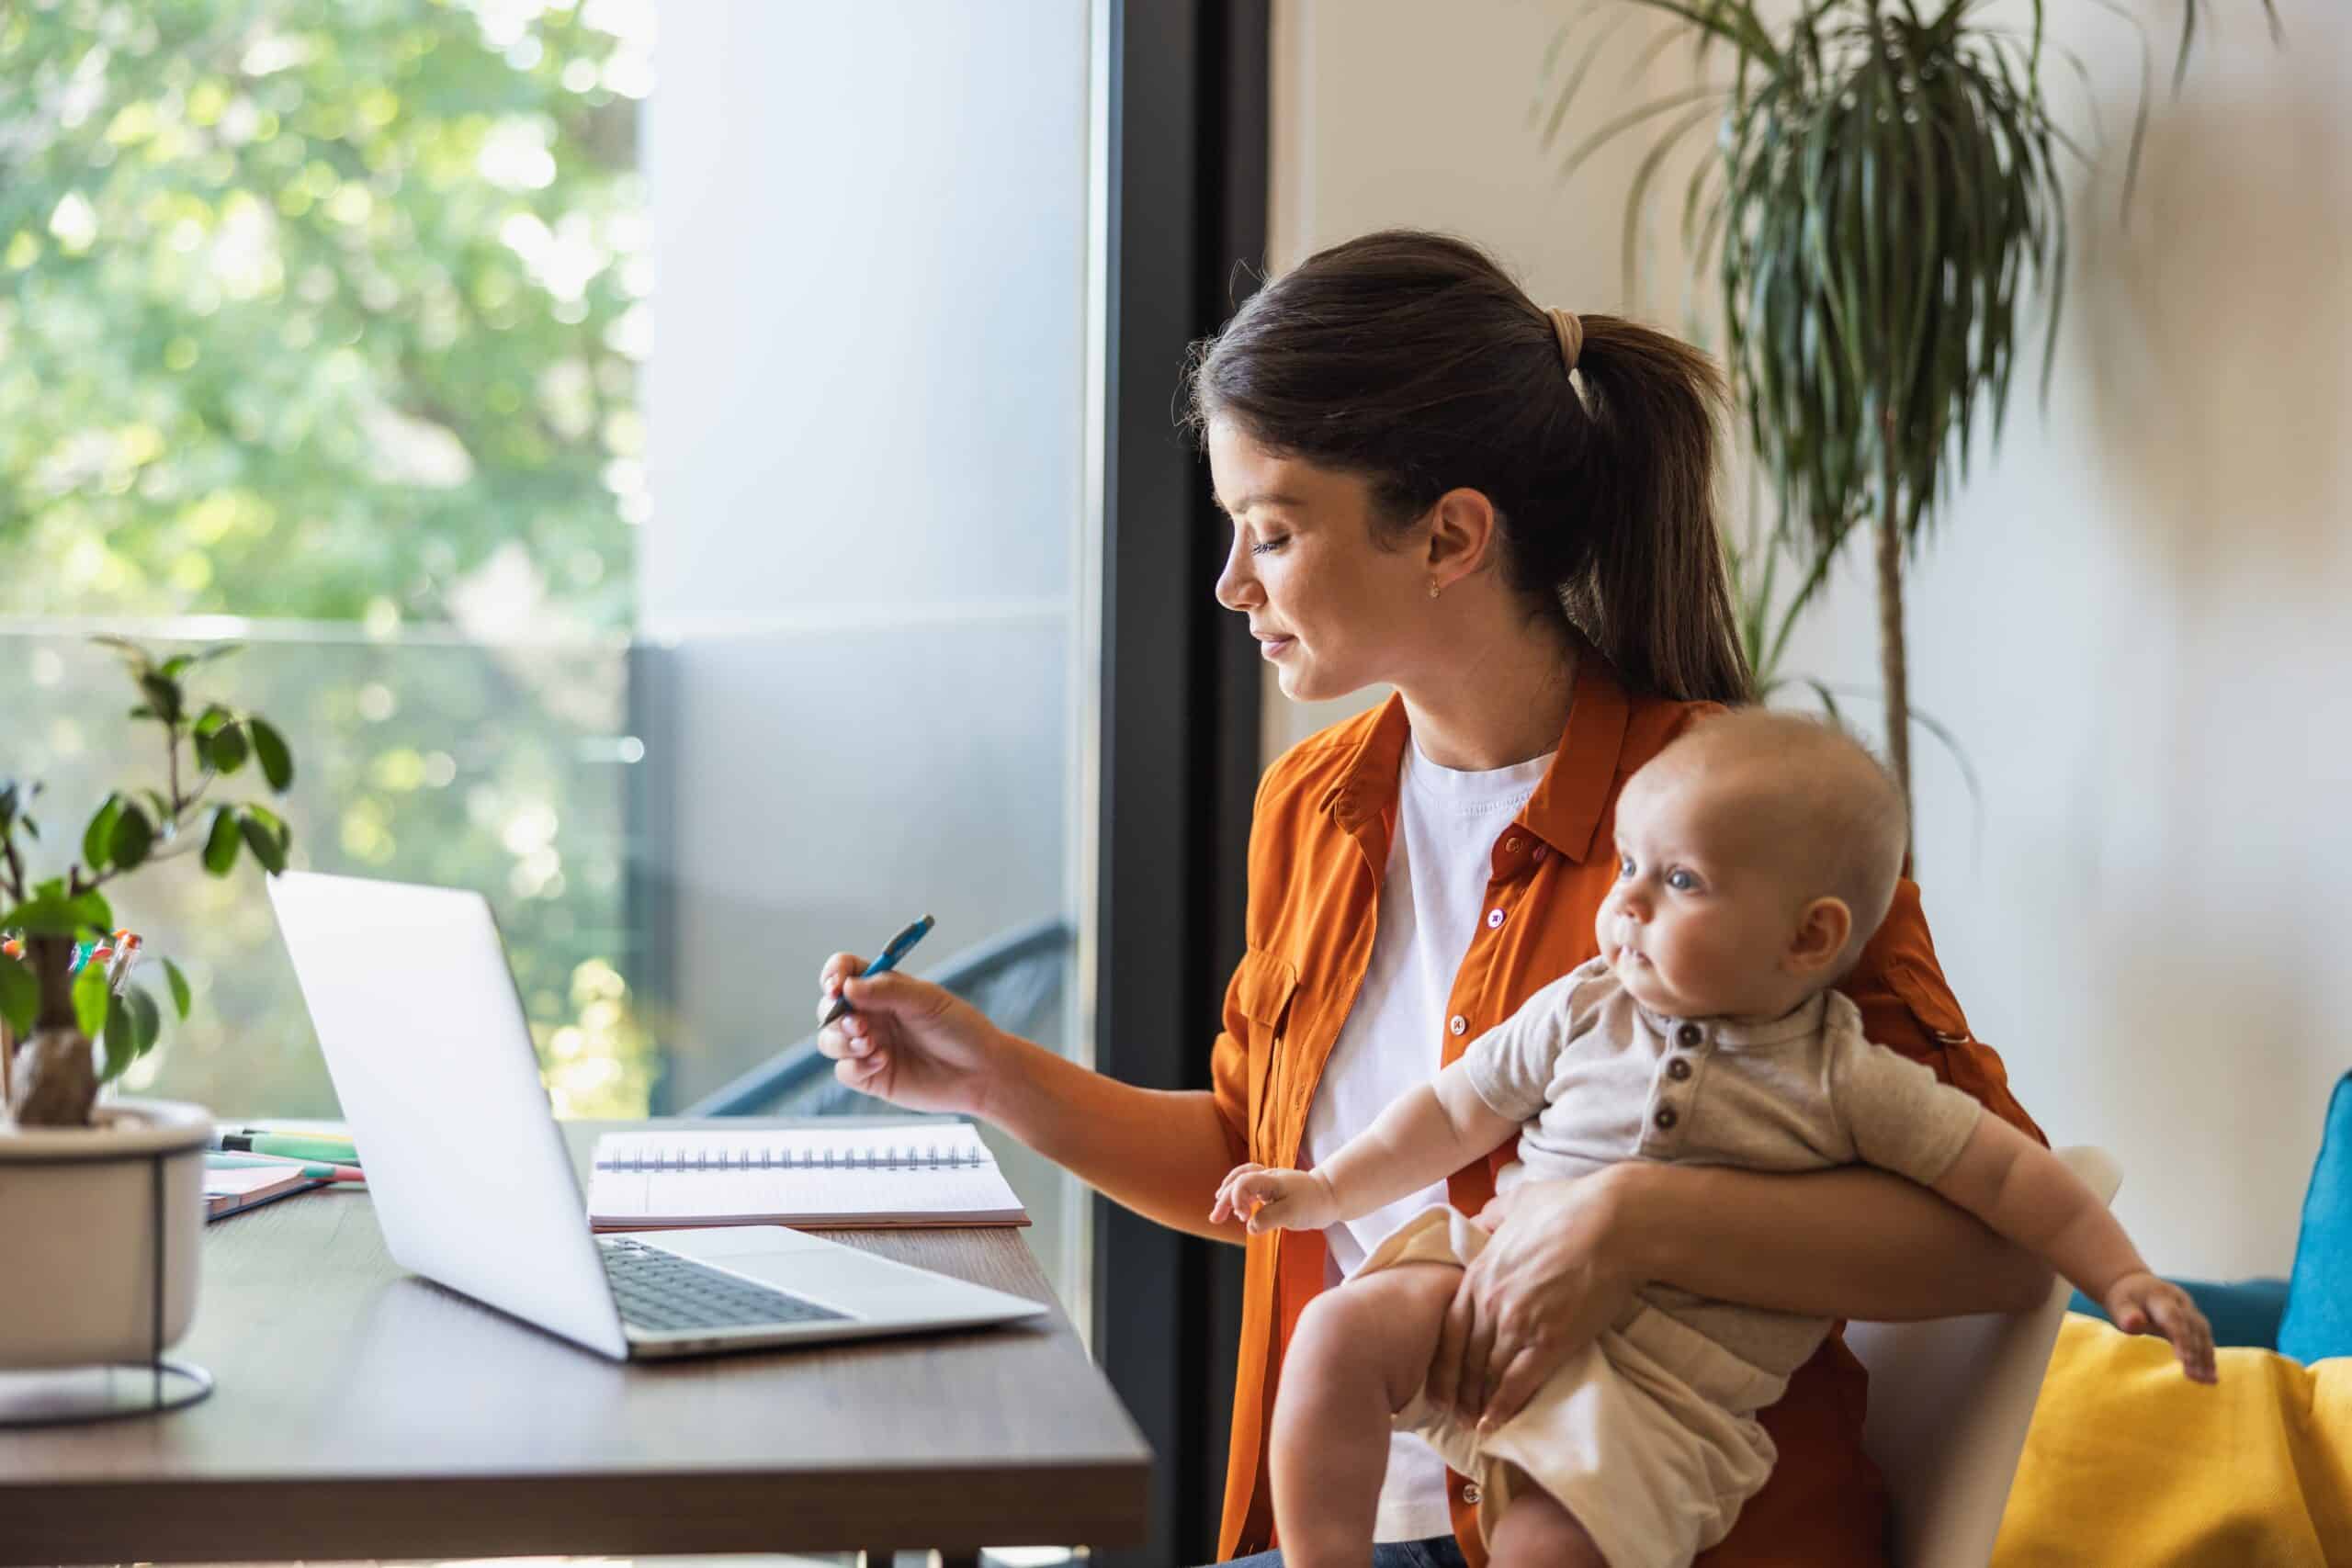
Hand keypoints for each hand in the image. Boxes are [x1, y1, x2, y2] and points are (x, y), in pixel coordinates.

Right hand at [815, 954, 1008, 1117]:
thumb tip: (847, 986)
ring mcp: (869, 1046)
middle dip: (834, 1013)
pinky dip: (855, 1066)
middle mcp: (872, 1015)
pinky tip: (882, 1062)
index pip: (845, 972)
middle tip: (859, 1024)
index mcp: (883, 989)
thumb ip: (888, 989)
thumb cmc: (960, 1029)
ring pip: (828, 1040)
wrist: (980, 1073)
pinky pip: (844, 1071)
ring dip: (840, 1041)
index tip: (836, 984)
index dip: (833, 974)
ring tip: (869, 1044)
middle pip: (829, 1007)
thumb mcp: (927, 1000)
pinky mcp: (872, 1076)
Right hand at [1209, 1163, 1338, 1233]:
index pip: (1244, 1182)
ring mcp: (1268, 1182)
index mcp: (1271, 1181)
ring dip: (1227, 1196)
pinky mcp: (1271, 1190)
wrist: (1330, 1195)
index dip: (1236, 1198)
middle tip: (1215, 1219)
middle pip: (1237, 1182)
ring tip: (1217, 1213)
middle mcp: (1266, 1177)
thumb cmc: (1313, 1204)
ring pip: (1239, 1182)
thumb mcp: (1292, 1214)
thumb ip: (1268, 1219)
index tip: (1244, 1217)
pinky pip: (1247, 1186)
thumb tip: (1249, 1226)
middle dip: (1224, 1200)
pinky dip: (1237, 1195)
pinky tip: (1235, 1208)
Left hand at [1427, 1171, 1639, 1430]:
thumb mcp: (1520, 1200)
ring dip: (1476, 1403)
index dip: (1441, 1358)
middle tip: (1451, 1412)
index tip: (1438, 1378)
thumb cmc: (1571, 1206)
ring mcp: (1519, 1323)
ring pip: (1487, 1373)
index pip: (1449, 1326)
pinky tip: (1493, 1425)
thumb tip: (1481, 1217)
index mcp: (1482, 1272)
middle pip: (1464, 1356)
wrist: (1613, 1223)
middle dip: (1455, 1388)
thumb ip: (1495, 1212)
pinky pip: (1518, 1382)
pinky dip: (1503, 1407)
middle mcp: (1492, 1301)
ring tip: (1471, 1425)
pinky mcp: (1550, 1341)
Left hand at [2103, 1270, 2217, 1383]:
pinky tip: (2211, 1376)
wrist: (2135, 1285)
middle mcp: (2181, 1302)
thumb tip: (2135, 1323)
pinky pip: (2204, 1339)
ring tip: (2208, 1381)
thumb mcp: (2119, 1305)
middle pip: (2193, 1328)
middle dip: (2196, 1353)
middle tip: (2196, 1378)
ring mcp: (2190, 1311)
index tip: (2184, 1361)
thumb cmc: (2125, 1300)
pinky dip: (2208, 1357)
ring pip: (2203, 1334)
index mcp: (2161, 1297)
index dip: (2181, 1339)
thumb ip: (2127, 1315)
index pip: (2174, 1318)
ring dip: (2206, 1358)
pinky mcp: (2194, 1321)